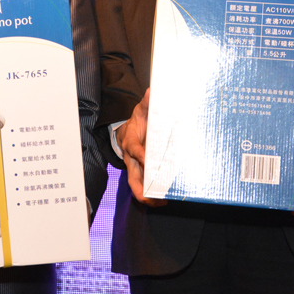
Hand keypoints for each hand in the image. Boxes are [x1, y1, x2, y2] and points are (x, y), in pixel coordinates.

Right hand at [116, 88, 166, 206]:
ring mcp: (136, 168)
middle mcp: (132, 159)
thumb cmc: (138, 122)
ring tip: (162, 202)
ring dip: (148, 196)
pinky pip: (144, 186)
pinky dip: (152, 195)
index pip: (134, 150)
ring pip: (137, 186)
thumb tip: (152, 92)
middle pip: (133, 177)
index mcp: (131, 142)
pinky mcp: (141, 173)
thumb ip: (147, 103)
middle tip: (155, 195)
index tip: (148, 159)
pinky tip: (164, 198)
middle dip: (142, 188)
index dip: (140, 155)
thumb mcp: (142, 111)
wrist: (128, 132)